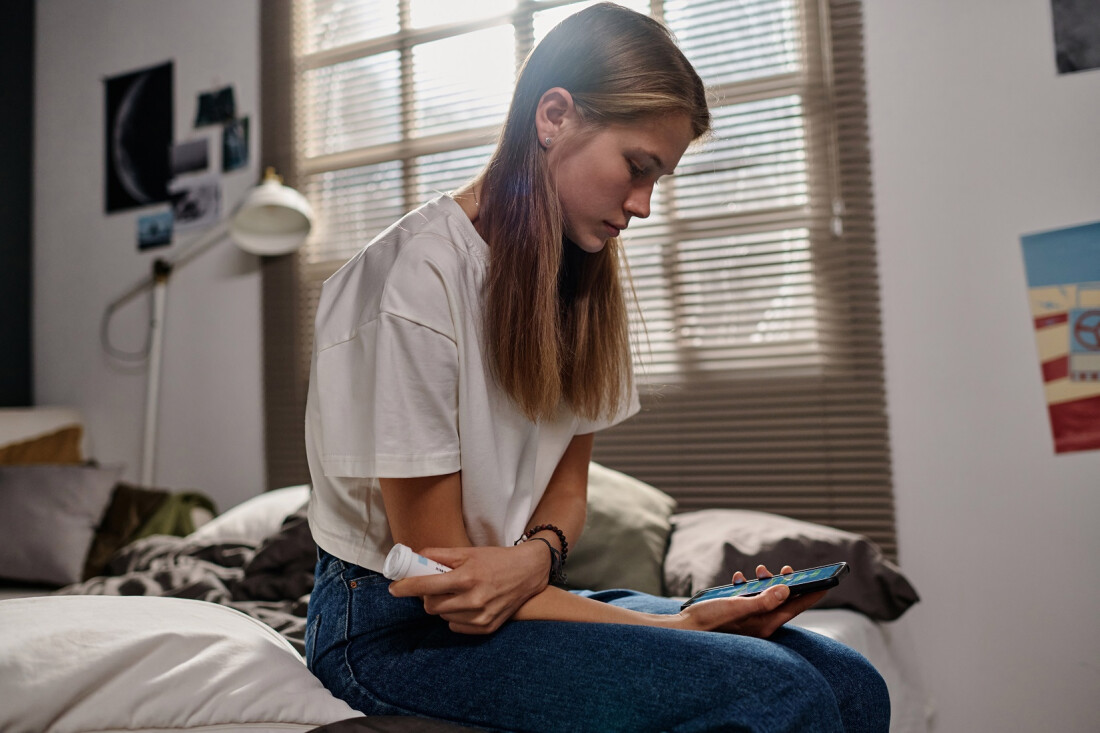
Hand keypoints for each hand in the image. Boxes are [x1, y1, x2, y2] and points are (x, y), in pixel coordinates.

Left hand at [387, 543, 550, 634]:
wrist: (528, 572)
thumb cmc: (495, 559)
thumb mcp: (467, 551)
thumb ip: (439, 554)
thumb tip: (415, 557)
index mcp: (467, 577)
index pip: (426, 586)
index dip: (405, 588)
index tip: (394, 589)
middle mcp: (474, 600)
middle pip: (431, 606)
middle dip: (427, 596)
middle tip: (434, 586)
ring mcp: (481, 616)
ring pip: (443, 617)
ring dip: (442, 606)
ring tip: (455, 593)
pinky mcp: (487, 628)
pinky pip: (456, 626)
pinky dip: (455, 616)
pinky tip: (466, 604)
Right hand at [672, 564, 824, 637]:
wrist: (686, 631)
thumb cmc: (710, 621)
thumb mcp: (736, 608)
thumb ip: (762, 601)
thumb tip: (786, 590)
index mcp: (765, 624)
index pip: (795, 607)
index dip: (812, 594)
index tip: (827, 583)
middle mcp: (760, 624)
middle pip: (782, 602)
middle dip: (787, 584)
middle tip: (788, 569)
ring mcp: (749, 620)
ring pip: (766, 599)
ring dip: (765, 583)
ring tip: (760, 570)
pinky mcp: (737, 616)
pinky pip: (750, 600)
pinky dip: (748, 587)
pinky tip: (739, 578)